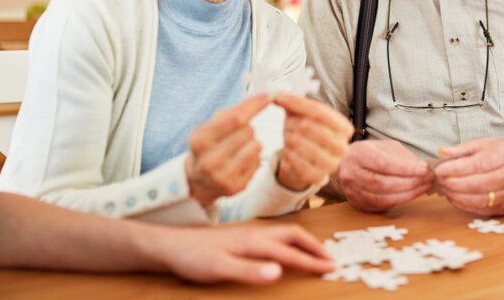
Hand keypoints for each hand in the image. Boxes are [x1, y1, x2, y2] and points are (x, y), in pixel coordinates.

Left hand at [153, 223, 334, 284]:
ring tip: (317, 254)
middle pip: (294, 235)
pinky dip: (292, 242)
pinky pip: (276, 235)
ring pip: (286, 233)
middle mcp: (255, 233)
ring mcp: (249, 232)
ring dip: (305, 242)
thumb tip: (278, 270)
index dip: (312, 261)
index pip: (291, 252)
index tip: (331, 268)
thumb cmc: (194, 259)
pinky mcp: (243, 236)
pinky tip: (288, 250)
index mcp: (254, 242)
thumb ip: (250, 271)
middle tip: (332, 260)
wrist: (171, 245)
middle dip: (315, 246)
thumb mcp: (220, 269)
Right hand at [185, 94, 269, 204]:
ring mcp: (221, 176)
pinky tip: (240, 160)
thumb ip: (236, 110)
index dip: (254, 106)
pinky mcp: (235, 187)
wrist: (199, 179)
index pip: (235, 119)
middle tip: (237, 134)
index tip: (268, 96)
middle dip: (248, 128)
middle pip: (247, 131)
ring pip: (256, 146)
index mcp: (199, 140)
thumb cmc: (210, 144)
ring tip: (239, 147)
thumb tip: (263, 97)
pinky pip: (258, 162)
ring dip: (252, 142)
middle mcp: (208, 160)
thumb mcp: (213, 124)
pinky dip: (253, 157)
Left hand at [274, 93, 353, 190]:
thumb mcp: (305, 115)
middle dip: (291, 123)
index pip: (318, 111)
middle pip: (308, 126)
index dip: (297, 103)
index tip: (279, 98)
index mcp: (344, 128)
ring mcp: (331, 164)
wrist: (307, 160)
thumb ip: (294, 103)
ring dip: (288, 138)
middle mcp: (342, 147)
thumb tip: (279, 95)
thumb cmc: (308, 133)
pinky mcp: (317, 177)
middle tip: (287, 125)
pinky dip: (288, 154)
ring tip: (288, 137)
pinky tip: (288, 151)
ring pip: (299, 143)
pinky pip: (295, 162)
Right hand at [336, 140, 433, 211]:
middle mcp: (352, 174)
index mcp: (358, 154)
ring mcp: (353, 191)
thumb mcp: (383, 147)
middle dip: (411, 183)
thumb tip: (422, 167)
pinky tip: (412, 194)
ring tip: (424, 187)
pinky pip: (382, 205)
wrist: (343, 167)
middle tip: (429, 179)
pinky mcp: (358, 203)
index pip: (384, 164)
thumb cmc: (367, 154)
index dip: (406, 168)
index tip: (425, 169)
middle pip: (384, 183)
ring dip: (409, 194)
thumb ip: (402, 156)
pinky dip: (401, 201)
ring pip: (384, 198)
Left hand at [434, 137, 503, 214]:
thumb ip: (465, 148)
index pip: (477, 164)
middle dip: (453, 184)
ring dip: (457, 197)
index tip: (439, 170)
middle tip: (439, 181)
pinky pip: (485, 210)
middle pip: (477, 184)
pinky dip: (467, 206)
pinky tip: (456, 199)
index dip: (455, 169)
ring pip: (480, 199)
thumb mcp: (491, 143)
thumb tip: (442, 153)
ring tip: (445, 190)